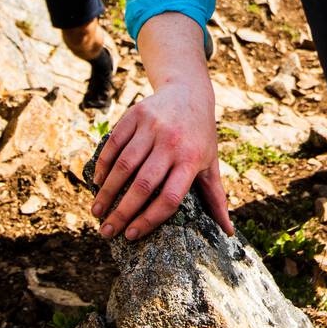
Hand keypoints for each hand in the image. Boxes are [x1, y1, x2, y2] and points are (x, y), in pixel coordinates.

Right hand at [90, 81, 233, 242]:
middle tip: (106, 232)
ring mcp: (152, 127)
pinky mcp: (135, 115)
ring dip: (107, 192)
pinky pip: (114, 144)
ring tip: (96, 213)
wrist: (188, 92)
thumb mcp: (211, 163)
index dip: (149, 220)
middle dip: (121, 213)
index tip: (132, 235)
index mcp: (191, 160)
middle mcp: (171, 143)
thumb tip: (229, 232)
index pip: (169, 198)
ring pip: (124, 166)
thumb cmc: (200, 136)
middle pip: (143, 185)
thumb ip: (216, 197)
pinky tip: (98, 183)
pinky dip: (103, 166)